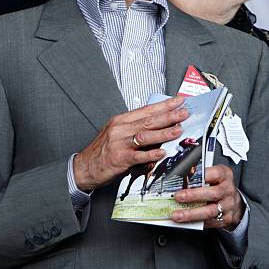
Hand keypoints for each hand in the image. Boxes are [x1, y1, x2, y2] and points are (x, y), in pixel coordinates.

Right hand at [73, 96, 187, 190]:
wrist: (83, 167)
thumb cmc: (103, 151)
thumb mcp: (118, 133)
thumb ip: (137, 129)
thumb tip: (160, 125)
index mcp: (122, 120)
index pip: (147, 110)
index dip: (164, 105)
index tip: (179, 100)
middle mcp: (120, 129)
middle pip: (149, 120)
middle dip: (169, 116)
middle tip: (184, 113)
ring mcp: (119, 143)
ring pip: (145, 135)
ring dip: (163, 133)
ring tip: (178, 130)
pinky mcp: (119, 159)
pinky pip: (137, 156)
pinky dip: (150, 154)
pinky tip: (161, 153)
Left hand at [171, 165, 243, 230]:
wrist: (233, 202)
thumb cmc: (218, 185)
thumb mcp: (213, 175)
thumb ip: (200, 175)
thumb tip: (180, 178)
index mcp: (225, 175)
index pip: (215, 173)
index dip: (201, 175)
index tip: (187, 177)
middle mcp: (228, 190)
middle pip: (213, 193)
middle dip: (193, 195)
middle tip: (178, 196)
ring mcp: (228, 205)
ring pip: (210, 211)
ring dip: (191, 214)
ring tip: (177, 215)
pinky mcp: (225, 219)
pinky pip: (209, 222)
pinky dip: (195, 222)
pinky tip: (184, 221)